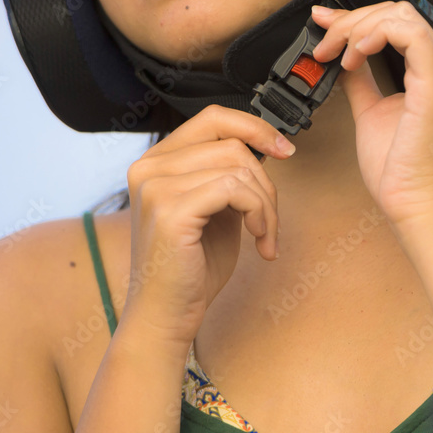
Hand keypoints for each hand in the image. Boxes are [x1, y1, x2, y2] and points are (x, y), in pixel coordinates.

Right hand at [121, 105, 295, 347]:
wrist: (166, 314)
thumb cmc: (192, 267)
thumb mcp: (215, 208)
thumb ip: (228, 175)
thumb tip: (267, 145)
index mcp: (157, 161)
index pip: (213, 118)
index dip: (255, 127)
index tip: (284, 149)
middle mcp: (149, 167)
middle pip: (232, 143)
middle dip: (265, 181)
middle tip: (270, 218)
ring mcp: (156, 186)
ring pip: (238, 167)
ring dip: (266, 204)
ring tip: (265, 235)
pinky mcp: (171, 209)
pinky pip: (234, 189)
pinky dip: (258, 213)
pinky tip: (258, 240)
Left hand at [310, 1, 432, 228]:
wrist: (416, 203)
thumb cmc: (399, 169)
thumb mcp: (371, 111)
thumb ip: (361, 81)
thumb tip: (342, 59)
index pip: (397, 22)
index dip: (356, 19)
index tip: (322, 26)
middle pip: (396, 12)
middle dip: (351, 20)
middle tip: (322, 44)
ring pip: (399, 15)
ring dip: (357, 28)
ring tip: (334, 55)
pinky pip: (407, 33)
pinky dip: (373, 36)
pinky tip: (352, 57)